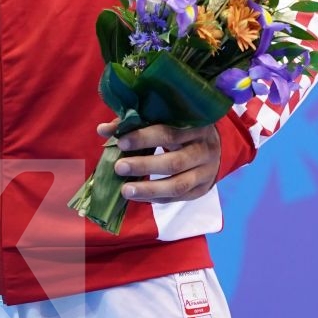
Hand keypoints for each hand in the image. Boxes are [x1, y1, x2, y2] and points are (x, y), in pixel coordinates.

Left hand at [95, 119, 221, 202]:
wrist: (214, 146)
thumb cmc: (181, 127)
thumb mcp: (165, 119)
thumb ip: (135, 122)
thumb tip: (103, 130)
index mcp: (196, 126)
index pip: (169, 133)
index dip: (144, 138)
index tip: (120, 141)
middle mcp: (204, 150)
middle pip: (174, 162)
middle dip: (144, 166)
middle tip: (118, 167)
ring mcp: (206, 172)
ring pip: (178, 185)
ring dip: (149, 189)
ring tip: (125, 191)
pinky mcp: (202, 189)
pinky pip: (178, 198)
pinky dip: (157, 198)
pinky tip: (138, 197)